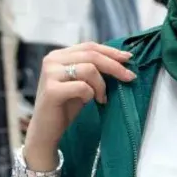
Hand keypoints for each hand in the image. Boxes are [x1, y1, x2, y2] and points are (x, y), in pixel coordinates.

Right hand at [24, 42, 135, 170]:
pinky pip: (82, 87)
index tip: (128, 58)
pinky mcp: (52, 90)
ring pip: (89, 69)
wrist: (46, 131)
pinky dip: (91, 94)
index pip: (89, 46)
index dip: (110, 51)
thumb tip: (120, 62)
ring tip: (102, 98)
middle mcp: (52, 60)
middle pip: (91, 54)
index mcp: (59, 55)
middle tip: (129, 77)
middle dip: (114, 66)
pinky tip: (89, 101)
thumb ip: (92, 70)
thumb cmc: (65, 107)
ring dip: (101, 85)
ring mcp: (50, 74)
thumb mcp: (81, 83)